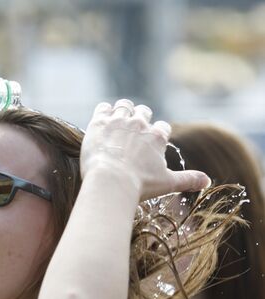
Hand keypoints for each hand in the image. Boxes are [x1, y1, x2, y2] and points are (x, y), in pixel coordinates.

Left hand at [80, 99, 209, 200]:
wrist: (110, 181)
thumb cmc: (139, 184)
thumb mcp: (167, 183)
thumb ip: (187, 179)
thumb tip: (207, 181)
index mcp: (157, 136)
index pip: (162, 128)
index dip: (157, 134)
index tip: (151, 142)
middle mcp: (139, 123)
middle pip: (143, 112)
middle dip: (140, 118)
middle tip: (133, 130)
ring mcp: (118, 121)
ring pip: (124, 106)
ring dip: (123, 111)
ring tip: (118, 120)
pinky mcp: (99, 122)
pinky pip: (103, 108)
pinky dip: (104, 111)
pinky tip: (103, 119)